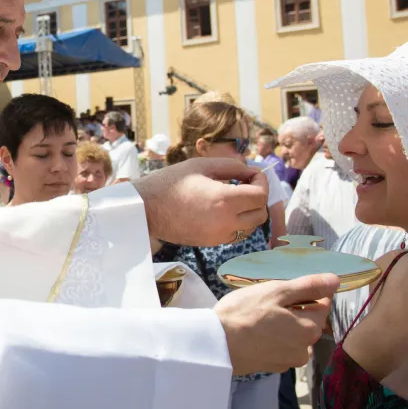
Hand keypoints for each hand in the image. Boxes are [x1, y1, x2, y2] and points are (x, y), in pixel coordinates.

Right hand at [132, 158, 268, 246]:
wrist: (146, 208)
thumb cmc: (170, 182)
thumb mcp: (201, 165)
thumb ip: (232, 166)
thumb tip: (251, 171)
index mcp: (224, 200)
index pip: (261, 195)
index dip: (262, 181)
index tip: (252, 173)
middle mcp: (225, 222)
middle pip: (260, 214)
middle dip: (258, 197)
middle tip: (246, 184)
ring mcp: (218, 236)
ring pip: (250, 227)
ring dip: (249, 211)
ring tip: (234, 196)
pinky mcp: (211, 243)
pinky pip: (235, 234)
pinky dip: (237, 222)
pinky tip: (223, 209)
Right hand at [213, 273, 338, 375]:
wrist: (215, 345)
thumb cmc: (245, 313)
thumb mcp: (277, 292)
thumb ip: (308, 286)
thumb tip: (336, 280)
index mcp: (310, 329)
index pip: (323, 304)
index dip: (307, 291)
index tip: (286, 287)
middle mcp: (305, 349)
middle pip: (308, 320)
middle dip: (295, 307)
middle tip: (269, 300)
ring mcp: (288, 361)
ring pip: (294, 334)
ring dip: (285, 323)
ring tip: (261, 315)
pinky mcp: (272, 366)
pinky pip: (281, 346)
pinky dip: (274, 337)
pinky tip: (256, 330)